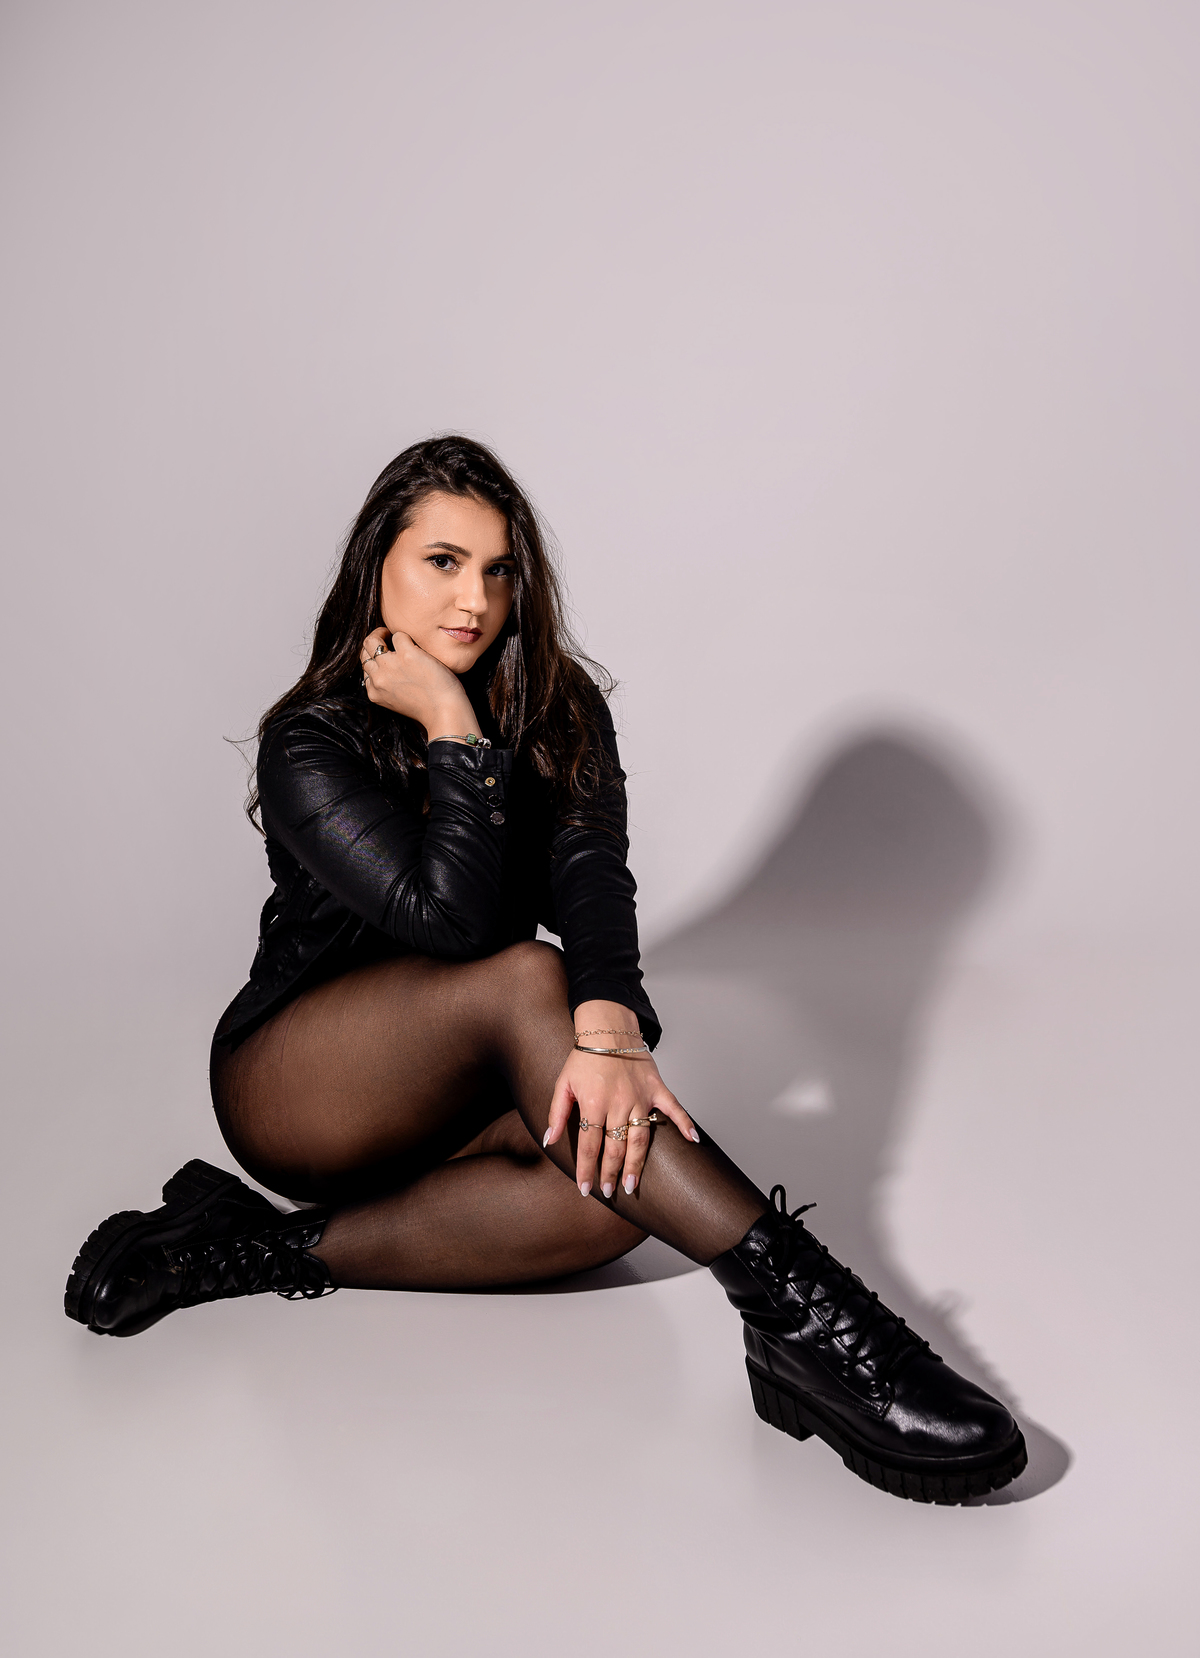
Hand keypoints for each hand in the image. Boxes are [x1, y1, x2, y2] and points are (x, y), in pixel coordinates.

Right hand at [360, 627, 475, 736]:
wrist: (445, 712)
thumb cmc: (429, 708)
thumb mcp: (399, 702)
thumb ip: (389, 687)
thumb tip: (390, 669)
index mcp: (375, 692)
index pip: (366, 670)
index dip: (374, 660)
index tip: (385, 657)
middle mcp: (378, 678)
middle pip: (364, 653)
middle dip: (373, 643)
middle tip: (385, 637)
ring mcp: (391, 665)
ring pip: (372, 641)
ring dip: (381, 633)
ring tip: (391, 634)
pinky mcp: (407, 654)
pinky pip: (399, 635)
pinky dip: (406, 636)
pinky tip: (414, 642)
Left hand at [544, 1046, 698, 1198]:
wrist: (607, 1027)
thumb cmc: (584, 1057)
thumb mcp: (563, 1083)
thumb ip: (556, 1113)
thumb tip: (548, 1140)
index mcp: (593, 1103)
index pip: (589, 1144)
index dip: (586, 1169)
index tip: (585, 1188)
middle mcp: (618, 1103)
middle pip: (615, 1147)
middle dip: (611, 1173)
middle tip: (610, 1192)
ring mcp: (640, 1097)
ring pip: (640, 1138)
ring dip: (636, 1164)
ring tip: (632, 1185)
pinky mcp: (657, 1088)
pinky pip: (674, 1108)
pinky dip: (685, 1123)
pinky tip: (693, 1141)